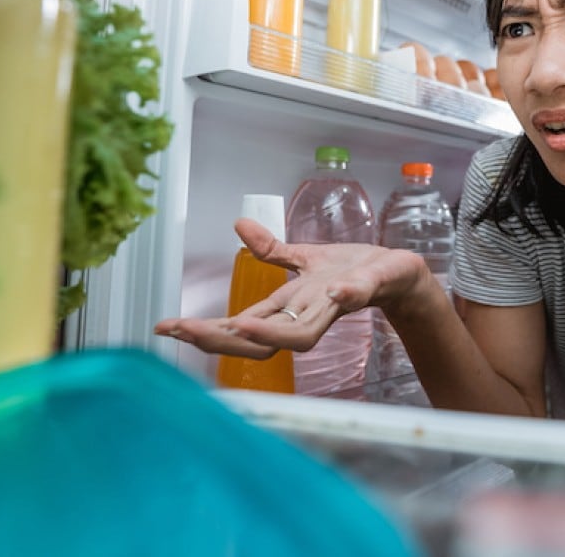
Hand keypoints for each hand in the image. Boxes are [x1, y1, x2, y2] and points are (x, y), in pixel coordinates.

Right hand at [154, 217, 429, 357]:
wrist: (400, 273)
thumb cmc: (353, 270)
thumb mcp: (306, 257)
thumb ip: (272, 251)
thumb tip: (238, 226)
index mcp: (287, 306)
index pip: (237, 327)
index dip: (202, 329)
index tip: (165, 327)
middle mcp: (305, 314)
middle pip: (258, 339)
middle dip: (219, 337)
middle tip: (184, 332)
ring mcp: (335, 306)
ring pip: (301, 333)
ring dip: (272, 333)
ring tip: (242, 328)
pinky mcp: (368, 287)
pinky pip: (357, 296)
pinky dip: (346, 298)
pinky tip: (335, 294)